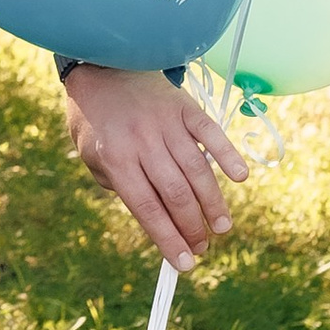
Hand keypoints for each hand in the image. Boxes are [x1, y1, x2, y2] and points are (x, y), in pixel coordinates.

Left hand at [61, 66, 250, 269]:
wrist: (103, 66)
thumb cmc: (96, 119)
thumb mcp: (90, 156)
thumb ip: (117, 185)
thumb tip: (153, 217)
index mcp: (115, 158)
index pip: (146, 208)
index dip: (167, 238)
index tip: (184, 263)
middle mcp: (142, 141)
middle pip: (175, 194)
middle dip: (192, 227)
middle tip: (203, 247)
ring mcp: (166, 123)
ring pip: (197, 170)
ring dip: (213, 203)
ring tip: (222, 227)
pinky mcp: (185, 107)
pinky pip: (211, 133)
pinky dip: (228, 155)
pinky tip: (240, 178)